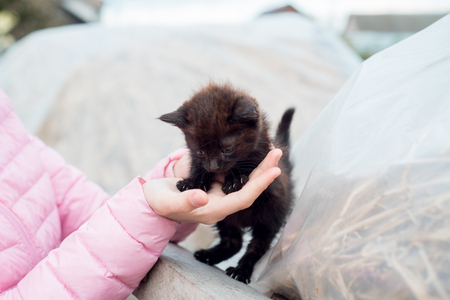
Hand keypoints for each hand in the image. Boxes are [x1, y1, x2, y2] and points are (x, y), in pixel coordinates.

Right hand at [143, 149, 281, 223]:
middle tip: (277, 151)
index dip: (260, 184)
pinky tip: (249, 150)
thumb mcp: (168, 202)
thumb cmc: (158, 203)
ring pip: (243, 180)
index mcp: (214, 210)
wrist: (151, 201)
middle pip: (249, 188)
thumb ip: (185, 201)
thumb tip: (203, 197)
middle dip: (264, 171)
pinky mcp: (213, 184)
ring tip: (269, 148)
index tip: (274, 169)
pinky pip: (233, 174)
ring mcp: (218, 193)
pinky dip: (242, 162)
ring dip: (257, 166)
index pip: (244, 198)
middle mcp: (221, 203)